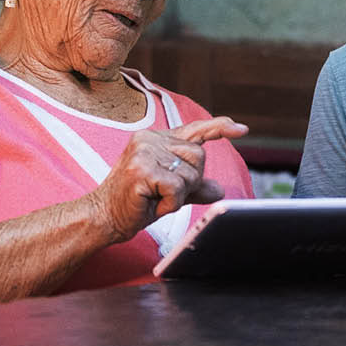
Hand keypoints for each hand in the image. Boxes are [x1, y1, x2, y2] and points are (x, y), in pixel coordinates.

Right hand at [89, 116, 247, 242]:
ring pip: (189, 175)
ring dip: (178, 195)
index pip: (194, 130)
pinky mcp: (142, 170)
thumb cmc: (136, 203)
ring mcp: (144, 152)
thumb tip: (219, 190)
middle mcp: (150, 139)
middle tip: (163, 192)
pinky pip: (177, 189)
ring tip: (154, 198)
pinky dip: (170, 203)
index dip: (219, 128)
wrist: (104, 217)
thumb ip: (194, 186)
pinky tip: (151, 204)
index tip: (241, 129)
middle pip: (198, 157)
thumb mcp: (170, 191)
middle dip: (190, 181)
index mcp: (156, 139)